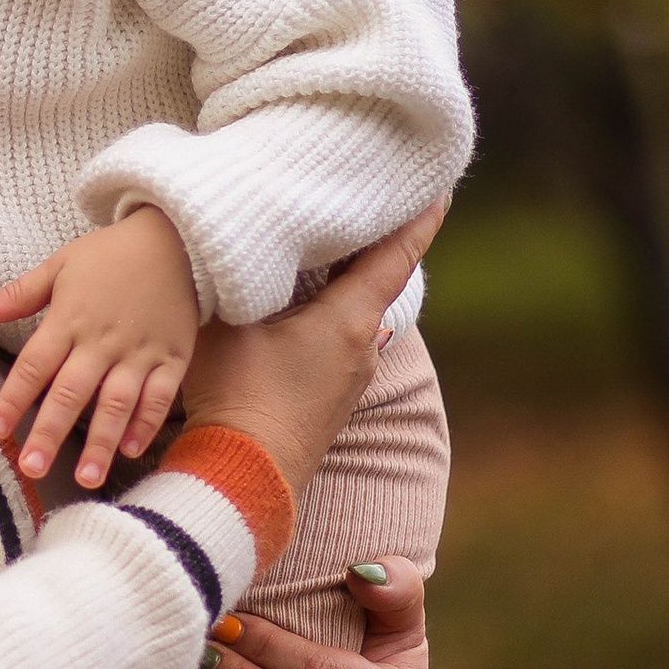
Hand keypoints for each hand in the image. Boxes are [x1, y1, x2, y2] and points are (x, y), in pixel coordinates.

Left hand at [0, 206, 200, 490]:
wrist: (177, 236)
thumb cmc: (110, 254)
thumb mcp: (60, 265)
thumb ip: (19, 294)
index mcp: (70, 319)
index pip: (34, 365)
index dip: (13, 398)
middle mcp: (103, 340)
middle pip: (72, 392)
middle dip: (51, 432)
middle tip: (31, 469)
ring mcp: (140, 351)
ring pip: (117, 402)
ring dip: (101, 441)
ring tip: (86, 478)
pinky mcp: (172, 357)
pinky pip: (160, 395)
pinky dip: (147, 422)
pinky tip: (131, 450)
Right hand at [177, 205, 443, 502]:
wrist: (244, 481)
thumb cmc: (239, 395)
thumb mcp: (229, 320)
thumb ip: (233, 275)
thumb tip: (229, 241)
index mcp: (350, 318)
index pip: (395, 256)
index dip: (418, 219)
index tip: (439, 187)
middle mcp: (363, 347)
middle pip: (375, 280)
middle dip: (370, 242)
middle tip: (364, 200)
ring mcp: (349, 379)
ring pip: (354, 313)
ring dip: (343, 282)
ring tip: (323, 248)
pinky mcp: (330, 401)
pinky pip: (337, 341)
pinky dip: (327, 314)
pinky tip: (297, 309)